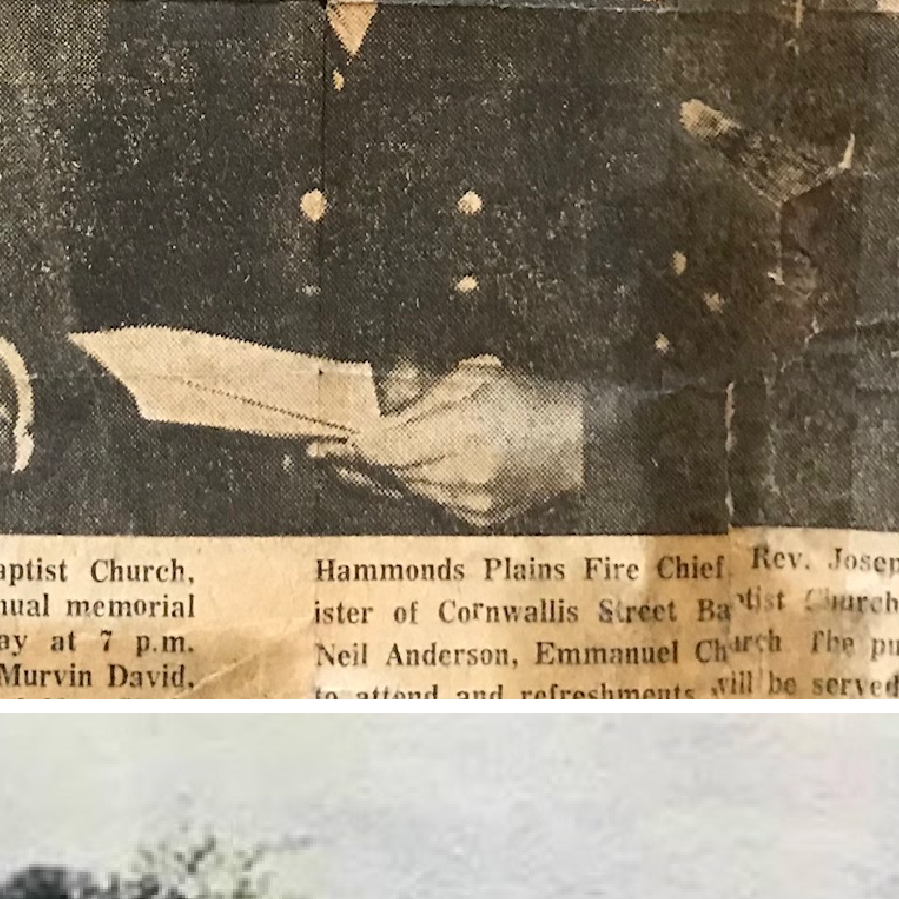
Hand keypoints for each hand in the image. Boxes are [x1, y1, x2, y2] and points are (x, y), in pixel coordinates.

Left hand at [315, 361, 582, 527]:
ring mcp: (472, 502)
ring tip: (342, 466)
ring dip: (376, 477)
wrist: (579, 442)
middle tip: (318, 453)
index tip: (322, 444)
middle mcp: (465, 473)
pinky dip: (410, 488)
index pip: (388, 449)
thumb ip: (420, 401)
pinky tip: (391, 477)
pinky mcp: (478, 517)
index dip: (350, 449)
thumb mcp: (473, 380)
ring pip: (405, 491)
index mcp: (465, 431)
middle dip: (354, 463)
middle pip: (390, 473)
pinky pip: (429, 502)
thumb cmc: (529, 400)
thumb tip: (375, 419)